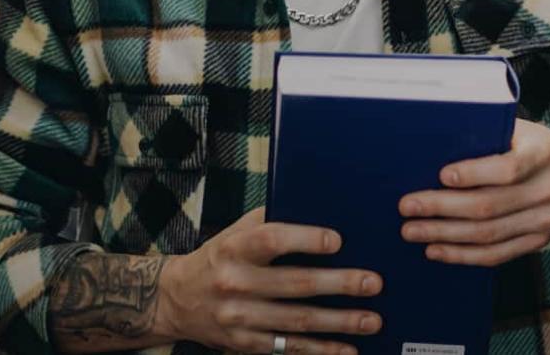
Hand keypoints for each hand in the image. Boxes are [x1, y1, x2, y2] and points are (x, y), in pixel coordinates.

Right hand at [158, 207, 382, 353]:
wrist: (176, 299)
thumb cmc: (219, 255)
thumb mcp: (236, 230)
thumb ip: (269, 221)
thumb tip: (317, 210)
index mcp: (235, 247)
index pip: (272, 241)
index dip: (305, 239)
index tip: (338, 240)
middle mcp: (236, 283)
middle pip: (295, 285)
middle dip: (339, 284)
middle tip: (373, 283)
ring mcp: (240, 318)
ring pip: (298, 322)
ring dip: (339, 322)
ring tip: (371, 318)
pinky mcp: (245, 345)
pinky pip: (289, 349)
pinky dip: (320, 351)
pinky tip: (347, 349)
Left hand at [398, 118, 549, 266]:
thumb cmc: (537, 145)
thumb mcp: (521, 129)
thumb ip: (489, 133)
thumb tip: (437, 140)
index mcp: (542, 156)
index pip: (507, 169)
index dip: (474, 173)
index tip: (441, 175)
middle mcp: (546, 191)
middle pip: (489, 206)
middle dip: (442, 208)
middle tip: (407, 206)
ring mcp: (543, 222)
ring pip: (488, 235)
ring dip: (445, 235)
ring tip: (412, 231)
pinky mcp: (537, 242)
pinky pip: (497, 255)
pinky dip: (463, 255)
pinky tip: (436, 250)